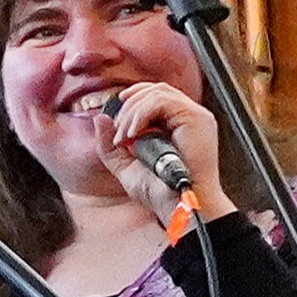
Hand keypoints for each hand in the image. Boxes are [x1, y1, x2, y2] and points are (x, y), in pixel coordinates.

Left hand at [89, 80, 228, 219]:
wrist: (177, 206)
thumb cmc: (158, 192)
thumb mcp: (125, 165)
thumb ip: (109, 144)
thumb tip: (100, 118)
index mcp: (176, 125)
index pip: (155, 95)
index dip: (133, 97)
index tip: (115, 116)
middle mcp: (187, 117)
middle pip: (155, 89)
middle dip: (129, 105)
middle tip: (118, 131)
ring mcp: (194, 116)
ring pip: (157, 92)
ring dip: (133, 111)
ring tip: (125, 135)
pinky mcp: (196, 119)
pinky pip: (163, 101)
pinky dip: (142, 113)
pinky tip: (134, 133)